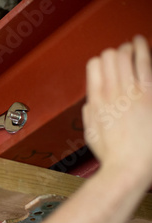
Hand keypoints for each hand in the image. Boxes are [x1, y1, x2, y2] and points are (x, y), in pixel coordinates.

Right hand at [83, 36, 151, 170]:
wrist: (129, 166)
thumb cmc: (112, 155)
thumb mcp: (90, 133)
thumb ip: (90, 113)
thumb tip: (91, 103)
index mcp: (95, 101)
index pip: (94, 66)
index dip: (100, 62)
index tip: (106, 64)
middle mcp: (111, 92)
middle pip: (109, 58)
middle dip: (115, 53)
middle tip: (121, 54)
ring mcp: (131, 92)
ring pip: (125, 56)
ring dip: (129, 47)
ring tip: (133, 43)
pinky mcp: (149, 94)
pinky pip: (145, 63)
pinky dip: (142, 49)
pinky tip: (141, 43)